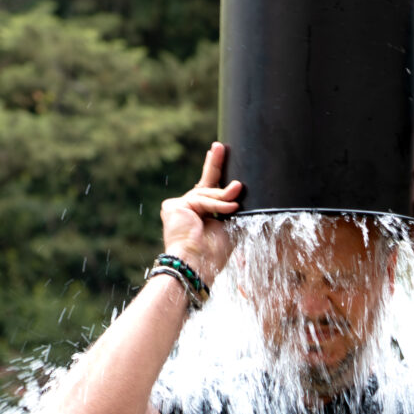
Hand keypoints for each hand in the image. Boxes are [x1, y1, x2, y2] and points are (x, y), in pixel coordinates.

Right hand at [160, 142, 241, 283]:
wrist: (197, 265)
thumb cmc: (213, 254)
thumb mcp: (229, 226)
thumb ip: (231, 208)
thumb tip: (239, 188)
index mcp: (199, 214)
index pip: (208, 190)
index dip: (214, 172)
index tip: (218, 153)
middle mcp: (185, 208)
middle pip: (204, 184)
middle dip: (214, 165)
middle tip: (219, 147)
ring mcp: (178, 206)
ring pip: (206, 193)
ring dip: (223, 198)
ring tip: (236, 200)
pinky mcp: (174, 206)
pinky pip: (201, 199)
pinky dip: (217, 204)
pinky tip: (230, 207)